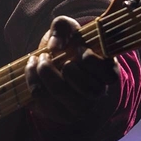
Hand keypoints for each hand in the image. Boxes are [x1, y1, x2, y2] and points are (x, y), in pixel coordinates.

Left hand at [26, 16, 119, 133]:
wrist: (55, 65)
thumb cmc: (69, 46)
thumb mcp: (70, 30)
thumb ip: (63, 26)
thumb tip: (55, 46)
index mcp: (108, 75)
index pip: (109, 76)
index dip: (90, 60)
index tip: (79, 48)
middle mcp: (97, 95)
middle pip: (84, 88)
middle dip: (64, 66)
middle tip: (50, 54)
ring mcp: (78, 108)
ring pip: (60, 92)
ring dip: (44, 71)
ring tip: (40, 58)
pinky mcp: (57, 114)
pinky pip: (42, 98)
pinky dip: (32, 79)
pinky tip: (31, 67)